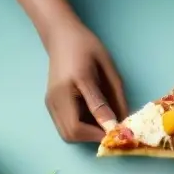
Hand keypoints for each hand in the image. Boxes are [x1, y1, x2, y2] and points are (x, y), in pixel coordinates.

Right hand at [44, 19, 126, 142]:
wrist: (61, 36)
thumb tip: (122, 123)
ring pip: (67, 134)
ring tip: (102, 123)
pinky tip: (92, 118)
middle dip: (93, 137)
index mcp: (70, 86)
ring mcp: (50, 102)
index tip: (117, 132)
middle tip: (111, 130)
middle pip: (71, 134)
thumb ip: (114, 97)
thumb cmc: (87, 47)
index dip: (99, 133)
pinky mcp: (50, 105)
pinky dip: (80, 129)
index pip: (80, 124)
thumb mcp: (106, 69)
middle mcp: (55, 97)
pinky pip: (64, 126)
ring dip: (86, 135)